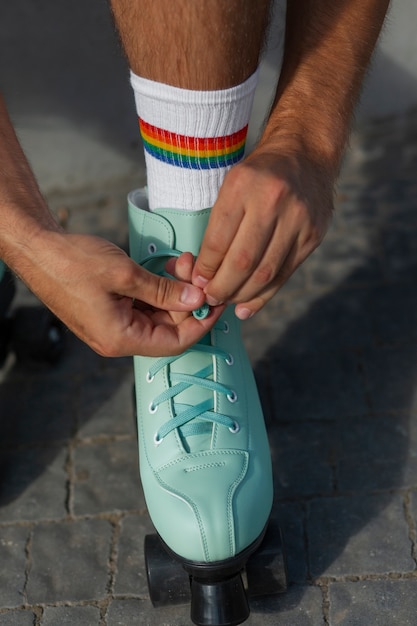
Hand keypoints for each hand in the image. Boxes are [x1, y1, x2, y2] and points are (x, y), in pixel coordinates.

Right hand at [21, 232, 221, 356]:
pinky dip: (159, 288)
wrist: (37, 250)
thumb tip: (197, 300)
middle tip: (198, 271)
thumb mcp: (126, 275)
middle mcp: (118, 338)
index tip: (218, 302)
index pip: (176, 343)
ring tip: (182, 262)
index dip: (202, 324)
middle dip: (188, 299)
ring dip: (174, 290)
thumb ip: (165, 291)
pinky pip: (144, 305)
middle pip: (169, 328)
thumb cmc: (73, 262)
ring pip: (159, 314)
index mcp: (121, 338)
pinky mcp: (110, 310)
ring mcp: (114, 324)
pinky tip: (167, 268)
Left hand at [192, 145, 332, 318]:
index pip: (219, 240)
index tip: (197, 282)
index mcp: (244, 184)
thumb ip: (219, 225)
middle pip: (243, 261)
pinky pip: (285, 273)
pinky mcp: (313, 235)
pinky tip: (249, 305)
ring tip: (227, 302)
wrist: (306, 155)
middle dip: (222, 288)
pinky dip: (265, 294)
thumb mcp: (232, 184)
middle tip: (210, 298)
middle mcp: (273, 201)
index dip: (206, 268)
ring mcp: (298, 219)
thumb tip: (202, 273)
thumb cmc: (259, 174)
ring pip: (265, 272)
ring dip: (242, 295)